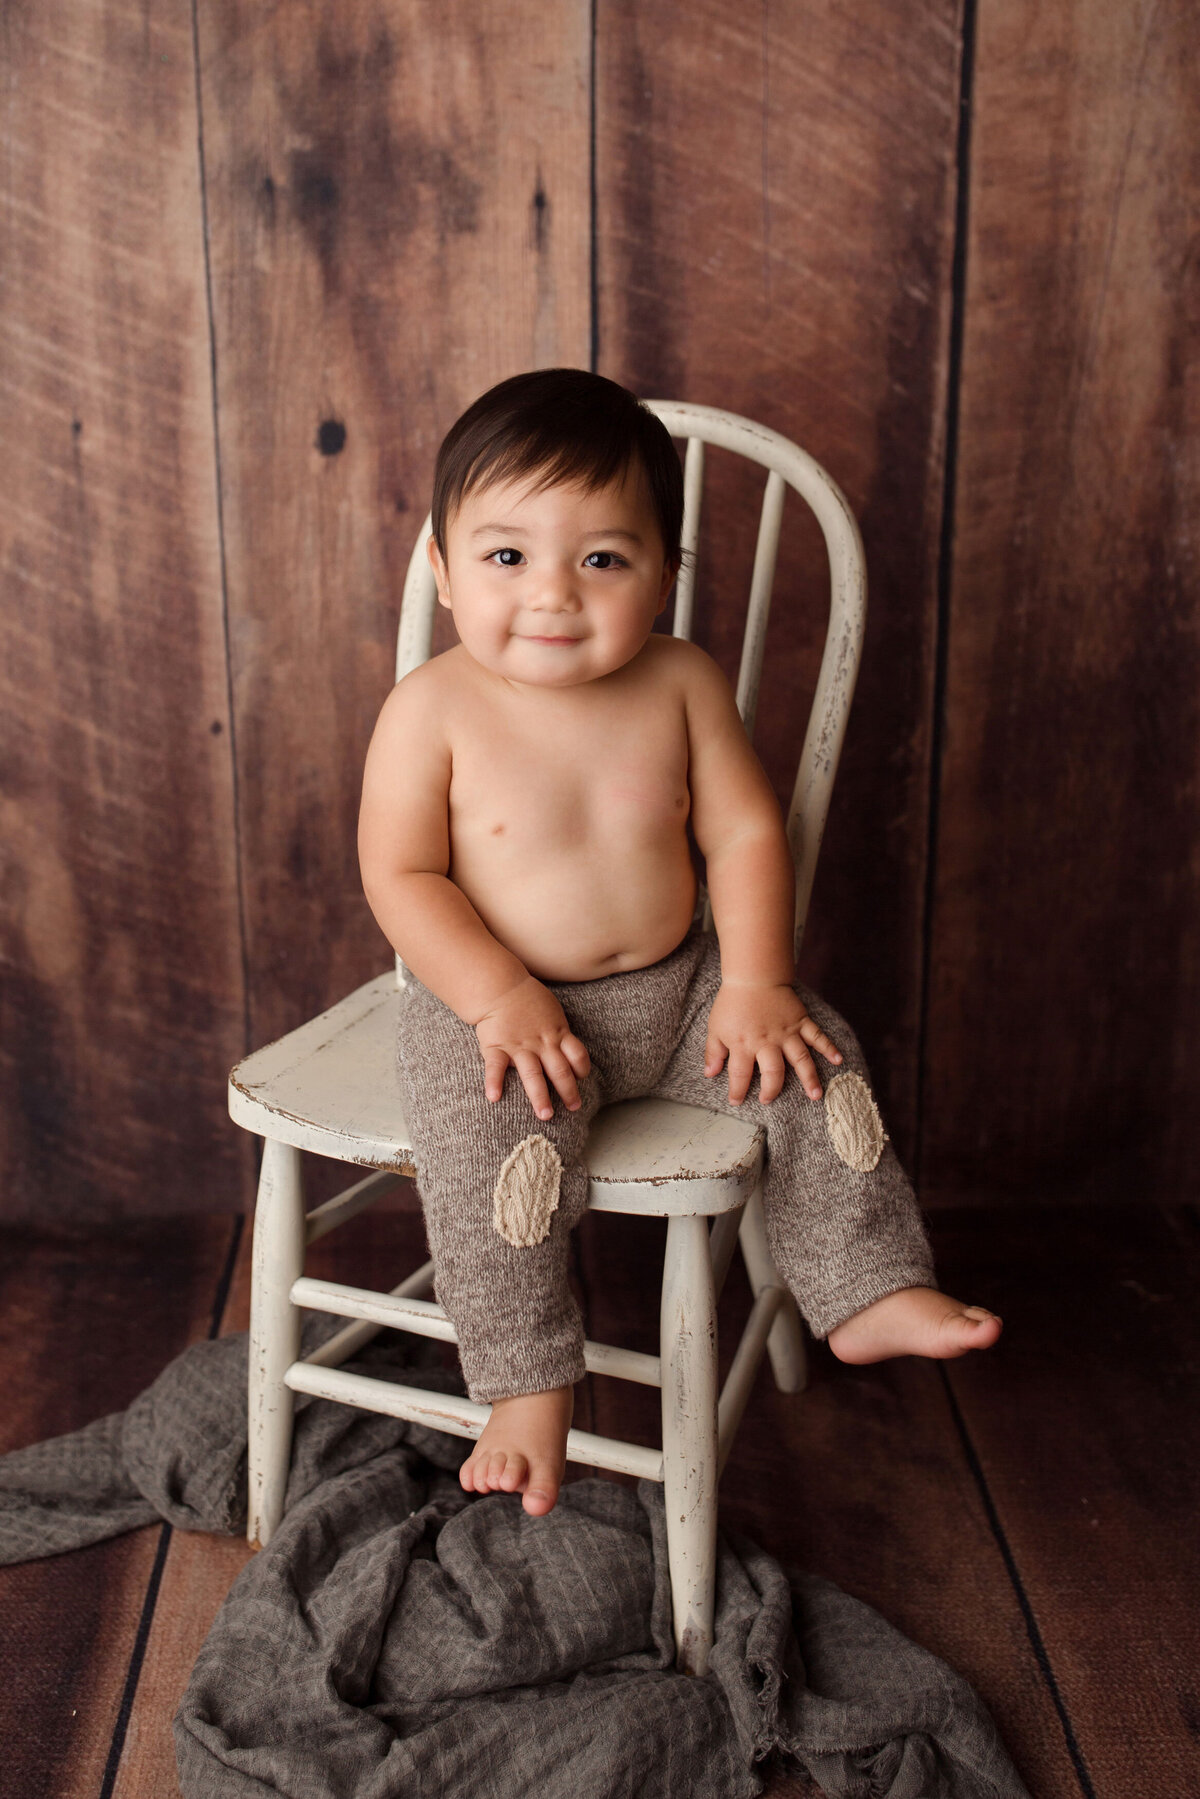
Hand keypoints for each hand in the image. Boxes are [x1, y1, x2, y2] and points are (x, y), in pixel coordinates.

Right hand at [475, 975, 591, 1121]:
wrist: (500, 986)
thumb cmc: (527, 999)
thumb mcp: (552, 1011)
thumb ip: (558, 1031)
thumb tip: (567, 1046)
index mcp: (556, 1033)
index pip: (577, 1054)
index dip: (582, 1069)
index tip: (581, 1080)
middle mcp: (541, 1043)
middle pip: (559, 1070)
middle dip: (568, 1091)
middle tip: (574, 1107)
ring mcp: (519, 1046)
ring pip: (532, 1074)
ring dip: (539, 1096)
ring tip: (545, 1115)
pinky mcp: (497, 1046)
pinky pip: (496, 1067)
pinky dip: (494, 1082)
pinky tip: (494, 1098)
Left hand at [704, 981, 841, 1103]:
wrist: (753, 976)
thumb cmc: (732, 1003)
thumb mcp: (715, 1028)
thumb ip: (713, 1052)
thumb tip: (710, 1074)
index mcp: (744, 1044)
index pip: (740, 1075)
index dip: (737, 1091)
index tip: (737, 1101)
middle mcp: (767, 1042)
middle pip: (773, 1072)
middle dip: (772, 1090)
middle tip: (768, 1099)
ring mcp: (786, 1032)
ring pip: (800, 1059)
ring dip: (809, 1078)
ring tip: (816, 1096)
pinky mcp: (800, 1021)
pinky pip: (817, 1036)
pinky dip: (829, 1047)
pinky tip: (838, 1060)